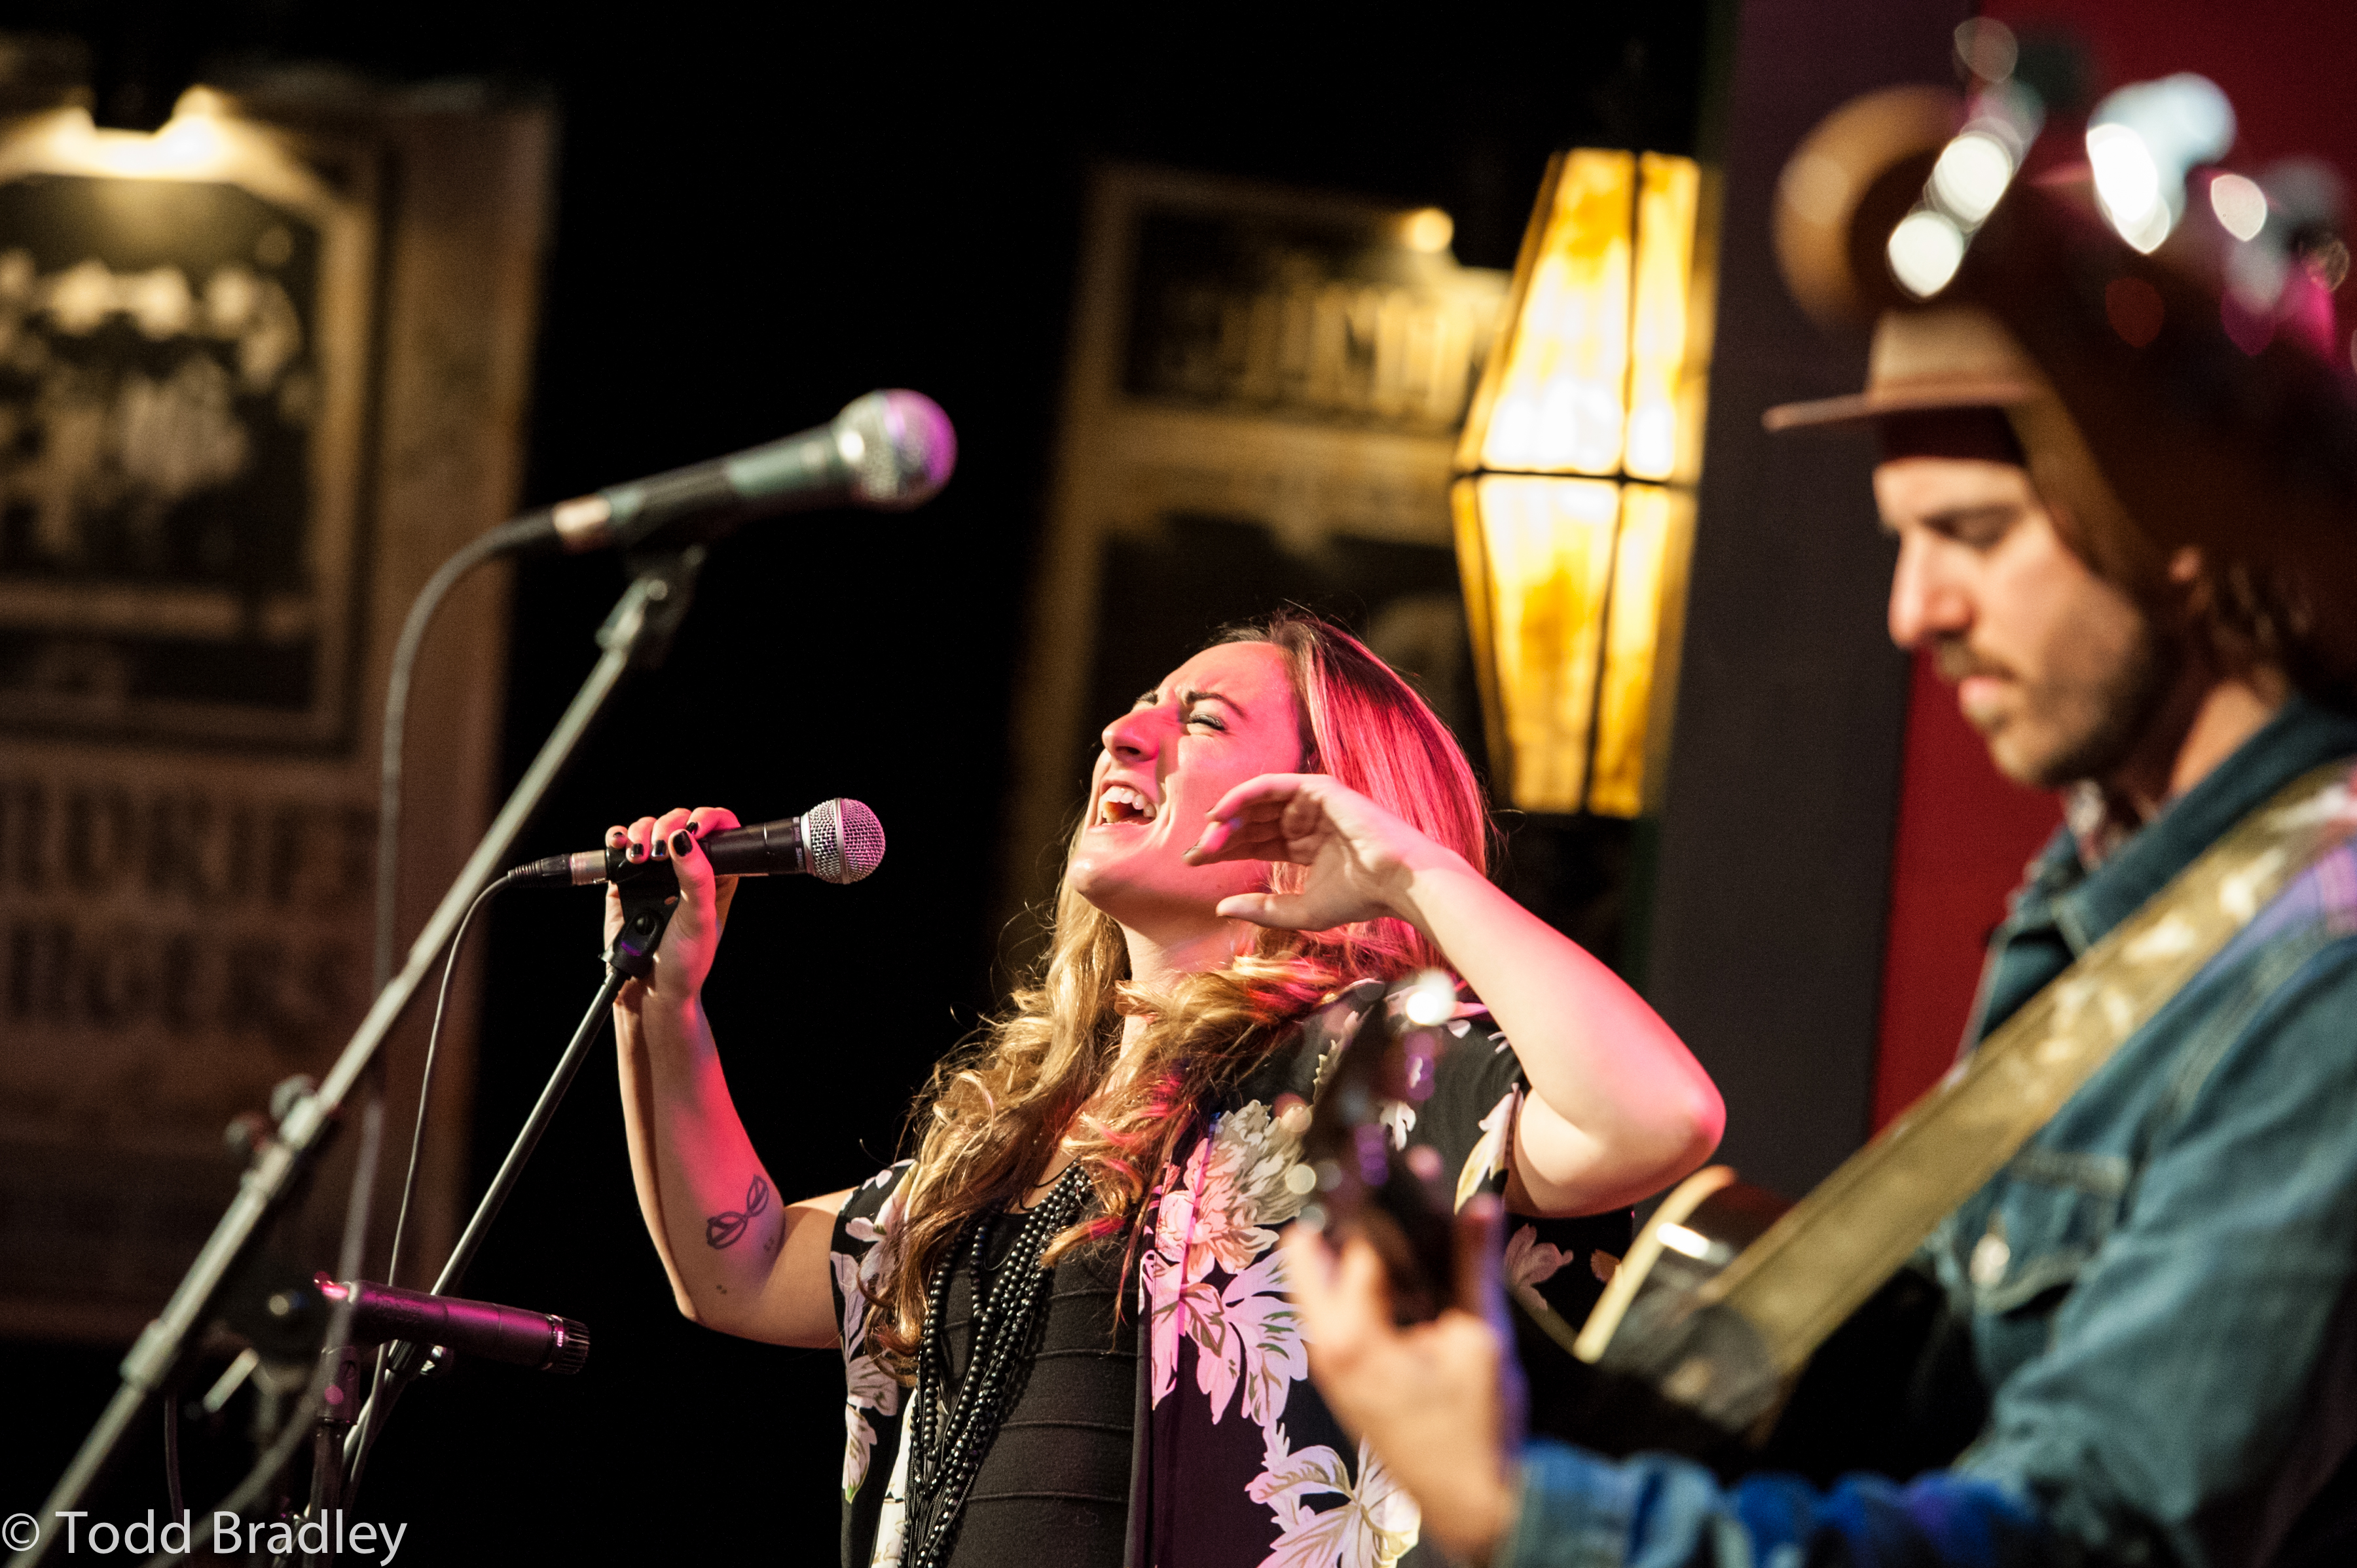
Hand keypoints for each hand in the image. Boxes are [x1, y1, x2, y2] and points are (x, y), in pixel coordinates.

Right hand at [604, 806, 741, 1013]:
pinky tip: (618, 844)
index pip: (720, 830)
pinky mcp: (626, 879)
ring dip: (640, 832)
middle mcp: (686, 867)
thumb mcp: (700, 920)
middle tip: (661, 853)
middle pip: (678, 821)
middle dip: (667, 826)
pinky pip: (620, 845)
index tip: (695, 828)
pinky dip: (617, 838)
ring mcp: (655, 871)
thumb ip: (696, 879)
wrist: (650, 988)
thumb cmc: (686, 961)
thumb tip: (684, 839)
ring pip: (648, 828)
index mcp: (716, 874)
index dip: (709, 819)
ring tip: (638, 856)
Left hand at [1185, 773, 1465, 934]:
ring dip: (1229, 818)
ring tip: (1207, 838)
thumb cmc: (1360, 898)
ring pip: (1257, 804)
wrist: (1398, 881)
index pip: (1256, 842)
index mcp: (1305, 845)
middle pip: (1252, 823)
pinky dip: (1243, 795)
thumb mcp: (1300, 911)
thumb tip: (1221, 907)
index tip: (1194, 865)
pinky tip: (1222, 813)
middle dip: (1220, 837)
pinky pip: (1271, 786)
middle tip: (1192, 854)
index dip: (1224, 851)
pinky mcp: (1318, 788)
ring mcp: (1312, 802)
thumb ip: (1262, 909)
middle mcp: (1306, 820)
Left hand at [1284, 1196, 1522, 1563]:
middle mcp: (1328, 1344)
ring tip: (1407, 1201)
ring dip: (1358, 1241)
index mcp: (1352, 1336)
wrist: (1474, 1505)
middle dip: (1344, 1210)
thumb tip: (1481, 1201)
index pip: (1346, 1240)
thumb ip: (1475, 1265)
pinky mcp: (1347, 1371)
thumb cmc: (1478, 1429)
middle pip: (1312, 1252)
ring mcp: (1332, 1361)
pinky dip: (1368, 1276)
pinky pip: (1342, 1306)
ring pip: (1323, 1277)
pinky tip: (1412, 1259)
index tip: (1382, 1151)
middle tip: (1382, 1174)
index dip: (1366, 1189)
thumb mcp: (1482, 1338)